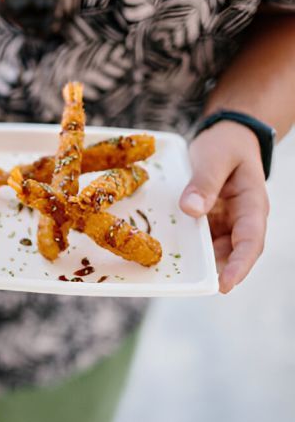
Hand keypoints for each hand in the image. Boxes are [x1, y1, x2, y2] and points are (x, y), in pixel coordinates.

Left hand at [179, 121, 268, 292]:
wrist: (226, 136)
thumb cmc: (226, 145)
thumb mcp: (215, 158)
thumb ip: (204, 183)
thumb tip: (192, 209)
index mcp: (252, 205)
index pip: (250, 241)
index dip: (239, 266)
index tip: (224, 285)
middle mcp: (241, 219)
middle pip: (231, 253)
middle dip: (213, 270)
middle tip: (189, 284)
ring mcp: (224, 222)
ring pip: (213, 249)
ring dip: (198, 260)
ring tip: (175, 271)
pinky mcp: (208, 220)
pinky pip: (199, 238)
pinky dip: (187, 246)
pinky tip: (168, 251)